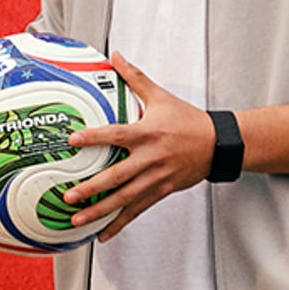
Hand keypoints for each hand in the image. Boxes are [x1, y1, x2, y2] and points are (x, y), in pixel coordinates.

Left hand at [62, 52, 215, 241]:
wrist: (218, 144)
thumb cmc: (189, 120)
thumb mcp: (161, 97)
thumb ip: (135, 78)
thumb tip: (117, 56)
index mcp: (148, 133)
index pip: (116, 135)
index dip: (94, 138)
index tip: (73, 141)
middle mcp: (150, 159)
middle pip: (117, 176)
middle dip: (92, 188)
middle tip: (69, 196)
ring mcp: (156, 178)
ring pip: (125, 199)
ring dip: (100, 211)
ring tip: (78, 220)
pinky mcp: (161, 191)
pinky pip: (137, 210)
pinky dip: (120, 223)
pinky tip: (103, 233)